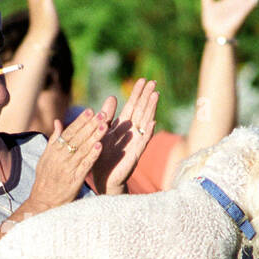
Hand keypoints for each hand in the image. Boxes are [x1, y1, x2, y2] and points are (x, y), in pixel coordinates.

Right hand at [26, 108, 106, 212]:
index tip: (90, 110)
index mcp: (53, 151)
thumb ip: (53, 140)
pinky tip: (100, 146)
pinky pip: (85, 165)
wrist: (43, 202)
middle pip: (78, 138)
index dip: (80, 121)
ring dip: (95, 136)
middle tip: (103, 114)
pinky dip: (92, 155)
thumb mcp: (45, 158)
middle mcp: (60, 158)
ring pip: (83, 149)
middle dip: (91, 125)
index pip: (69, 132)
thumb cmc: (45, 180)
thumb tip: (58, 122)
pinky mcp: (74, 180)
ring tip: (105, 126)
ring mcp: (67, 169)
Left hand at [92, 78, 157, 193]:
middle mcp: (132, 132)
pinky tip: (153, 123)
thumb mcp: (103, 132)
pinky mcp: (135, 155)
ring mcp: (135, 143)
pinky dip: (148, 133)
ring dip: (150, 109)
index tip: (143, 80)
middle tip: (153, 82)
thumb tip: (111, 97)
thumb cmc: (103, 157)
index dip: (138, 93)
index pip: (132, 106)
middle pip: (141, 111)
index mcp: (123, 126)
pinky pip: (143, 143)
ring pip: (145, 123)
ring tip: (155, 95)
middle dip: (146, 96)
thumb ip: (107, 116)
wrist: (103, 179)